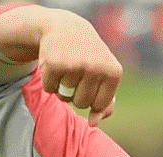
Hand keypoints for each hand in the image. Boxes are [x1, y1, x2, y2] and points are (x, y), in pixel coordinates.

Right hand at [30, 9, 121, 123]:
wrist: (65, 27)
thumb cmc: (88, 55)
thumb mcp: (104, 75)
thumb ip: (105, 102)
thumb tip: (94, 124)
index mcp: (113, 72)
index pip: (99, 105)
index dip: (91, 97)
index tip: (90, 79)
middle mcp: (96, 67)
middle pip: (81, 103)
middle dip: (75, 92)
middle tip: (76, 71)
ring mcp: (75, 65)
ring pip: (64, 97)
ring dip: (62, 87)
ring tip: (66, 67)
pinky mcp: (55, 64)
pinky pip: (50, 90)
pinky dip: (49, 82)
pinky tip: (54, 65)